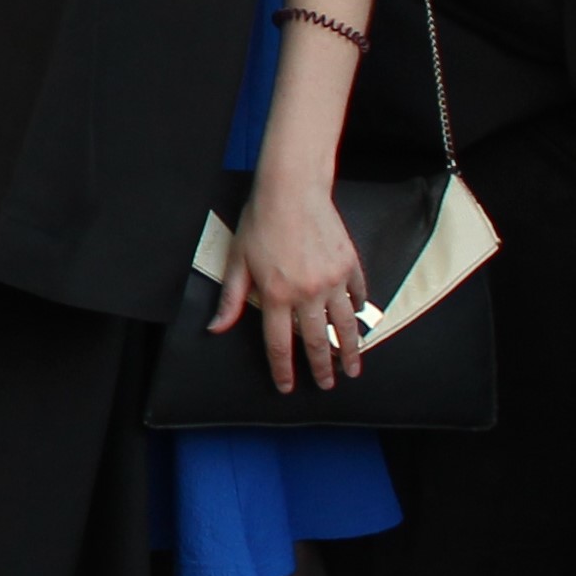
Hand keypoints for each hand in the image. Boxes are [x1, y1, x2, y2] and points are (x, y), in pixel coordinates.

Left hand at [222, 170, 370, 392]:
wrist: (292, 189)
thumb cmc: (260, 221)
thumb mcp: (237, 260)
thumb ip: (230, 299)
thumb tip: (216, 328)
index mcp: (276, 296)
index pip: (280, 345)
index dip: (283, 370)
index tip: (287, 387)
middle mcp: (307, 293)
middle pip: (318, 342)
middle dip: (323, 369)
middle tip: (328, 385)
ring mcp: (332, 280)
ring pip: (345, 325)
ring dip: (350, 350)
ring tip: (353, 368)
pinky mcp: (349, 265)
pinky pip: (357, 294)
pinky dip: (359, 309)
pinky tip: (359, 319)